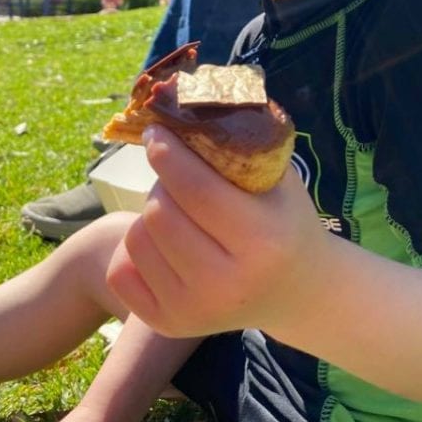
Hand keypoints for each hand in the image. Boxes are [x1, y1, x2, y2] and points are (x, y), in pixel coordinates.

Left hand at [106, 126, 330, 340]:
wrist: (297, 291)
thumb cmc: (287, 221)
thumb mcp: (279, 179)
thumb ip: (242, 142)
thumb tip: (186, 98)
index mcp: (261, 240)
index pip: (195, 189)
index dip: (168, 153)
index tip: (156, 130)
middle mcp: (225, 283)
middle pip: (160, 212)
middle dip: (164, 182)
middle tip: (179, 175)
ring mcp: (194, 310)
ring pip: (139, 237)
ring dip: (153, 213)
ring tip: (182, 213)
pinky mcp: (169, 324)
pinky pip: (123, 269)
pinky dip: (140, 247)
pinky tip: (169, 244)